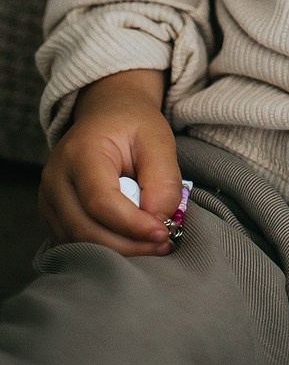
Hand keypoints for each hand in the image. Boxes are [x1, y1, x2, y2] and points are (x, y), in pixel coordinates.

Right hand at [38, 68, 181, 255]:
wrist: (107, 113)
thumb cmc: (133, 124)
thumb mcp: (157, 138)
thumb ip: (163, 178)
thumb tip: (158, 219)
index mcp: (81, 152)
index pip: (101, 201)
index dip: (133, 225)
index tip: (164, 232)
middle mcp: (56, 177)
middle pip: (85, 229)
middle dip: (128, 244)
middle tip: (163, 244)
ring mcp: (48, 198)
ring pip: (78, 241)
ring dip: (118, 250)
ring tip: (151, 243)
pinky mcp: (51, 214)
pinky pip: (74, 242)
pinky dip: (104, 248)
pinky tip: (130, 239)